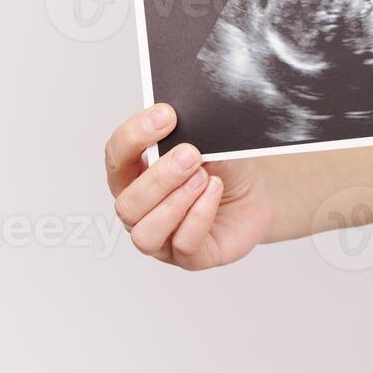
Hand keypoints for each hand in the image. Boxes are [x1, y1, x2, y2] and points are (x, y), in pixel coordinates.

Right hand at [105, 103, 272, 270]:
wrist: (255, 196)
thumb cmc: (223, 169)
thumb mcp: (210, 144)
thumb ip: (192, 136)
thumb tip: (188, 124)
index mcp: (133, 176)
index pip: (117, 156)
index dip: (134, 136)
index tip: (165, 115)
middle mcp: (140, 211)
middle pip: (127, 202)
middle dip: (159, 177)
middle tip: (190, 153)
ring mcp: (161, 239)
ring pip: (145, 232)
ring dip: (175, 201)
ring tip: (203, 177)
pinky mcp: (188, 257)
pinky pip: (183, 244)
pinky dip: (199, 216)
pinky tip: (214, 191)